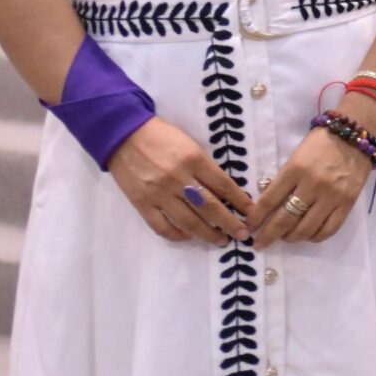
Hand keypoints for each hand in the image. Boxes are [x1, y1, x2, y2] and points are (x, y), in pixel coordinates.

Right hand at [108, 117, 254, 243]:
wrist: (123, 135)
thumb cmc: (161, 136)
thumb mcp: (190, 145)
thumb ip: (205, 167)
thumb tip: (224, 191)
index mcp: (194, 160)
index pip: (224, 185)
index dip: (240, 202)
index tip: (252, 213)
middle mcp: (178, 179)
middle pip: (210, 207)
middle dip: (230, 224)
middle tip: (243, 235)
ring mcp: (159, 194)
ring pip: (189, 221)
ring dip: (208, 234)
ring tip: (221, 240)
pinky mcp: (142, 204)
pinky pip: (162, 226)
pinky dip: (177, 235)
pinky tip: (189, 236)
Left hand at [247, 100, 375, 245]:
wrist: (357, 135)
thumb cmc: (322, 142)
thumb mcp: (296, 156)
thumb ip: (284, 179)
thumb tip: (269, 205)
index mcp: (296, 169)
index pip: (269, 200)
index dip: (256, 218)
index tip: (249, 227)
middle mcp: (313, 185)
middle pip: (285, 219)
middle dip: (268, 235)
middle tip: (260, 243)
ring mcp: (332, 196)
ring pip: (306, 228)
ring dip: (291, 238)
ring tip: (285, 237)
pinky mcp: (348, 203)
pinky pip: (329, 229)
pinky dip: (315, 237)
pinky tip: (308, 235)